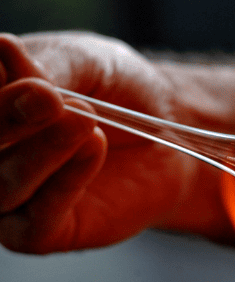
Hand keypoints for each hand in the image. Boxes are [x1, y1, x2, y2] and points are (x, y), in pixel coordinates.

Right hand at [0, 32, 234, 252]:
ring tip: (84, 119)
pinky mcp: (38, 233)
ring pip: (2, 186)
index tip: (16, 61)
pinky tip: (93, 147)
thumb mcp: (86, 63)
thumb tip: (2, 48)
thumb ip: (46, 66)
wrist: (170, 130)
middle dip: (6, 119)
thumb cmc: (117, 90)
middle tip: (47, 97)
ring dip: (42, 151)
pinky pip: (37, 219)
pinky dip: (64, 182)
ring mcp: (4, 198)